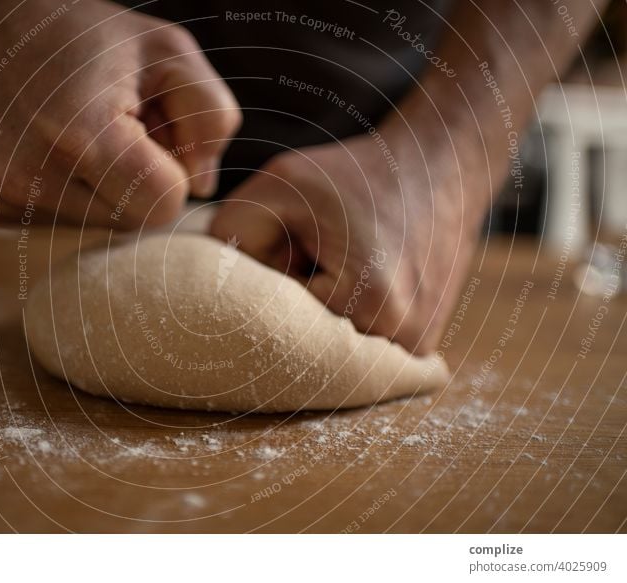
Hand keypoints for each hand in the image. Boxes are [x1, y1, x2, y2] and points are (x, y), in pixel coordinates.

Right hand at [0, 0, 240, 226]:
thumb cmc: (90, 35)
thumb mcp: (169, 51)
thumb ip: (211, 117)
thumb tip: (202, 187)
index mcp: (80, 135)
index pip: (162, 207)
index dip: (172, 174)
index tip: (152, 134)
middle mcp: (31, 175)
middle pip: (131, 224)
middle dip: (140, 184)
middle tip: (118, 131)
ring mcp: (3, 196)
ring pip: (99, 229)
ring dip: (107, 192)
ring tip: (85, 138)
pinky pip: (64, 225)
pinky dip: (74, 196)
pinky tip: (58, 153)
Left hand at [209, 126, 483, 354]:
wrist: (440, 165)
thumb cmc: (356, 174)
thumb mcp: (279, 185)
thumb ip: (230, 234)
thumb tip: (205, 294)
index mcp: (369, 302)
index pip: (279, 330)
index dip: (263, 296)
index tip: (273, 259)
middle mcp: (402, 340)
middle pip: (307, 350)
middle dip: (287, 314)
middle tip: (301, 261)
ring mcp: (417, 350)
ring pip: (333, 355)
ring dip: (317, 321)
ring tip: (335, 269)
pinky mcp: (421, 348)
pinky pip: (361, 352)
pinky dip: (344, 323)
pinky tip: (354, 282)